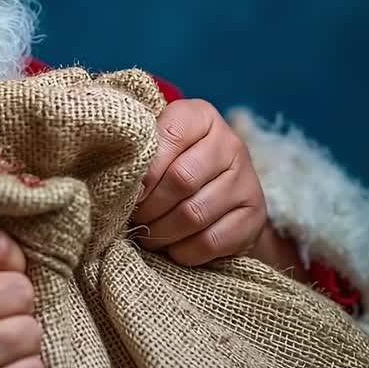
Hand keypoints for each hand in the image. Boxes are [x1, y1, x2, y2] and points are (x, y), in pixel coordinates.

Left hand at [131, 99, 267, 266]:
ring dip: (163, 232)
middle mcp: (230, 144)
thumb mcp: (159, 145)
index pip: (169, 136)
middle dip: (150, 206)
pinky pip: (211, 241)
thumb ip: (141, 151)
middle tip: (136, 217)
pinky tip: (174, 247)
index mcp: (201, 117)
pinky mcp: (253, 216)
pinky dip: (184, 251)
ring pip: (194, 214)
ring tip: (149, 234)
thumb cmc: (175, 164)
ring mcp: (247, 181)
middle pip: (181, 179)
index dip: (144, 170)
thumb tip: (115, 177)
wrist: (222, 192)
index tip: (129, 190)